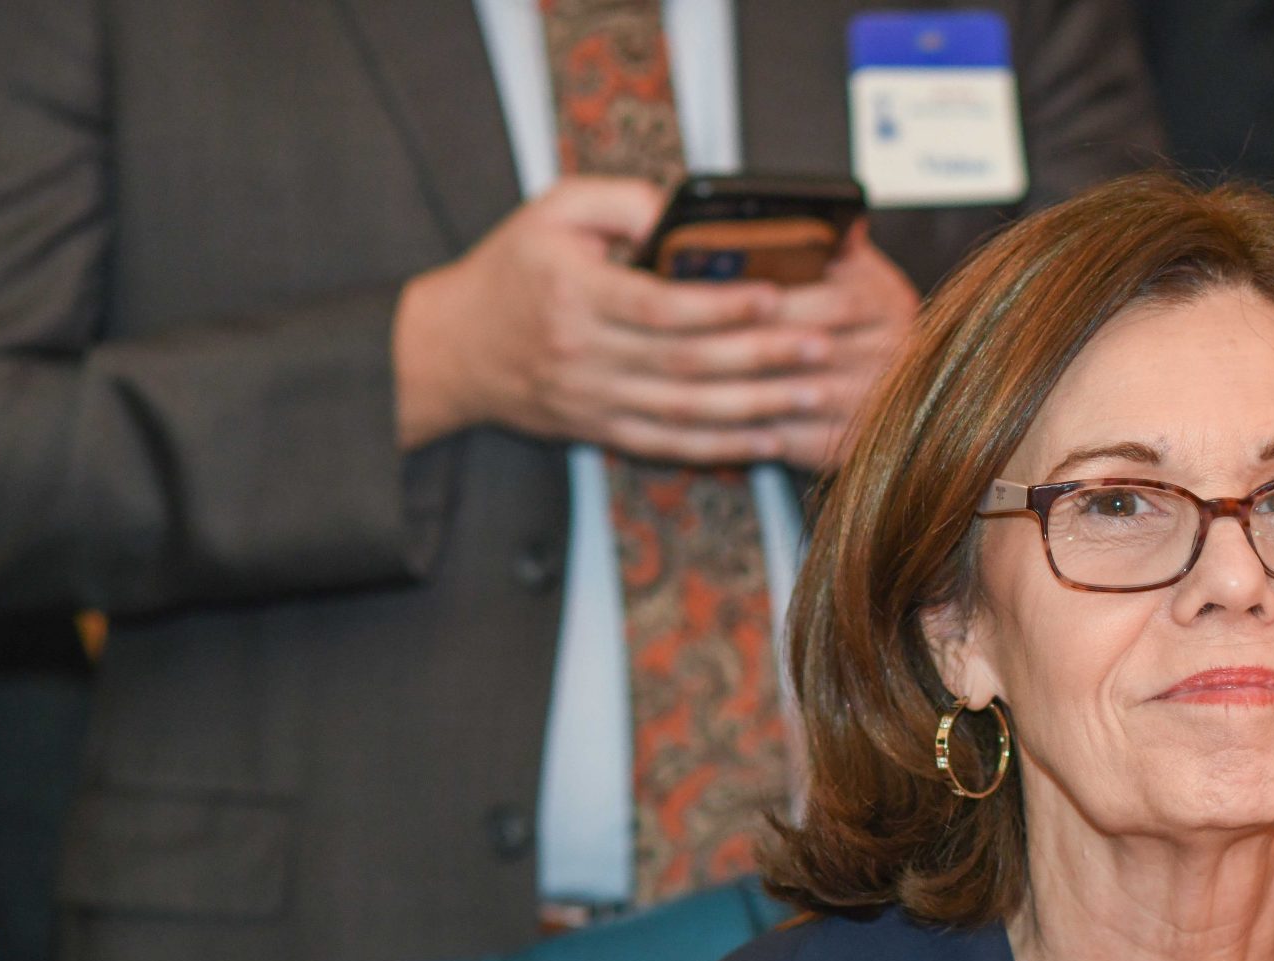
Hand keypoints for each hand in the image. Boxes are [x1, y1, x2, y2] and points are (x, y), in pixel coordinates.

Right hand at [392, 177, 908, 464]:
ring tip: (811, 392)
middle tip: (819, 345)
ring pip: (684, 413)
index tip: (775, 296)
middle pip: (684, 364)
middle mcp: (584, 353)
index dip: (719, 306)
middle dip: (759, 357)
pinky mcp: (602, 431)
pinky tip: (770, 438)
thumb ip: (621, 200)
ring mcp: (594, 400)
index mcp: (573, 292)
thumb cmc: (514, 268)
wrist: (454, 348)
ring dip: (754, 407)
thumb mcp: (553, 210)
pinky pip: (669, 447)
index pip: (657, 306)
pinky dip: (722, 447)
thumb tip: (687, 210)